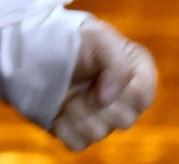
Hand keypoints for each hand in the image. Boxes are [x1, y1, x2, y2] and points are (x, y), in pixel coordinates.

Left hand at [50, 17, 155, 150]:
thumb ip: (117, 63)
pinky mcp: (79, 131)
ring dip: (76, 112)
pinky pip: (77, 142)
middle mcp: (124, 100)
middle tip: (79, 83)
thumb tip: (108, 99)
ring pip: (98, 132)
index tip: (95, 75)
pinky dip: (63, 126)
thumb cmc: (73, 37)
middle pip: (123, 120)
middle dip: (94, 100)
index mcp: (137, 74)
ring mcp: (102, 119)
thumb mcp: (98, 36)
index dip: (118, 89)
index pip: (142, 96)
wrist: (36, 45)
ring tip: (66, 93)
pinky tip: (57, 109)